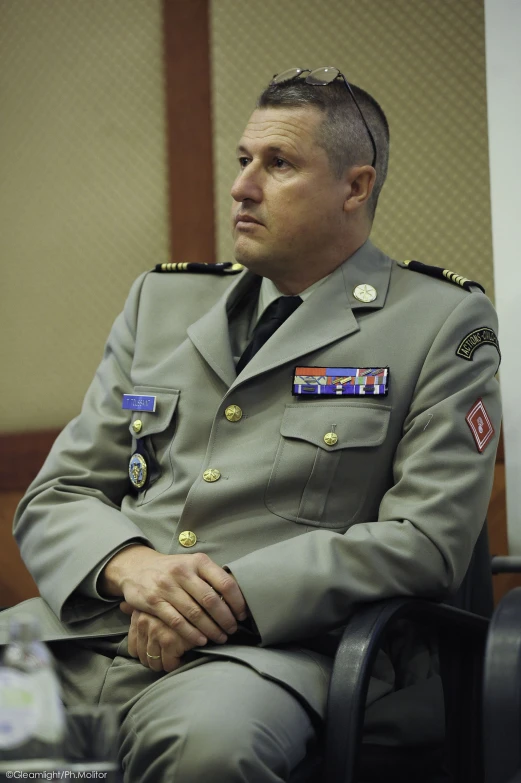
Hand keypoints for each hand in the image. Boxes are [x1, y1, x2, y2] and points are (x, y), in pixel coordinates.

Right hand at [100, 545, 247, 646]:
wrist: (136, 567)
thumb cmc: (173, 569)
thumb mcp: (192, 564)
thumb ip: (211, 577)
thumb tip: (238, 597)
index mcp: (198, 561)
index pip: (225, 582)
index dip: (237, 602)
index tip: (242, 615)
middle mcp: (183, 571)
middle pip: (211, 600)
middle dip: (225, 619)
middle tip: (232, 630)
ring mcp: (167, 586)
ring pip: (195, 613)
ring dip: (211, 629)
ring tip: (220, 638)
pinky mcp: (153, 601)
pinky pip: (177, 621)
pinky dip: (191, 633)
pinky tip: (201, 640)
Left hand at [125, 606, 192, 672]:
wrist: (202, 603)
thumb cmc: (178, 605)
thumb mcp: (155, 602)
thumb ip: (137, 607)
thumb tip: (122, 606)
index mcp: (140, 614)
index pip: (133, 647)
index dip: (145, 653)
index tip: (158, 651)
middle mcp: (145, 622)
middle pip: (143, 657)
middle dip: (155, 660)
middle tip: (168, 656)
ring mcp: (156, 631)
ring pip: (154, 663)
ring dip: (165, 664)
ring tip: (175, 656)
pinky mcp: (170, 640)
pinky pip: (169, 664)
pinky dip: (176, 664)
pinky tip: (183, 655)